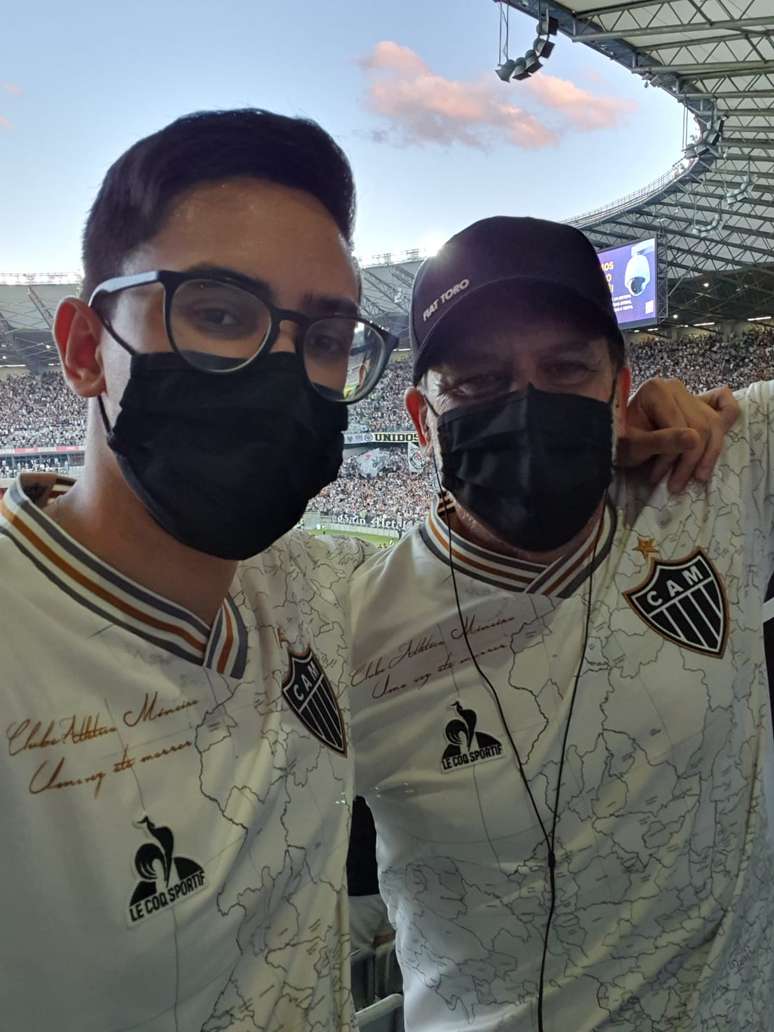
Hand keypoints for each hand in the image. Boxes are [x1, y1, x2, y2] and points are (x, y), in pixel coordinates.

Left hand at [618, 378, 738, 492]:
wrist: (616, 438)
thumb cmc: (621, 441)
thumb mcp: (635, 446)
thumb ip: (662, 442)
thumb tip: (695, 440)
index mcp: (658, 390)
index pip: (682, 426)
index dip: (676, 456)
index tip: (660, 478)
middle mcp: (676, 386)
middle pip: (701, 426)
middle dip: (691, 460)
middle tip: (675, 485)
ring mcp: (688, 394)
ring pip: (714, 425)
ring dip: (708, 455)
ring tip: (694, 479)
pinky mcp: (697, 404)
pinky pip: (723, 408)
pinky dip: (726, 421)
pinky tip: (720, 438)